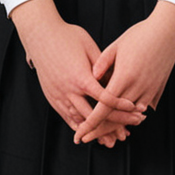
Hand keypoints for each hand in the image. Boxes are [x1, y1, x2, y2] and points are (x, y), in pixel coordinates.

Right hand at [10, 0, 145, 146]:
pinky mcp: (52, 97)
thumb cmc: (67, 36)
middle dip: (113, 125)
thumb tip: (117, 82)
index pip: (105, 99)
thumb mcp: (89, 47)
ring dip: (96, 132)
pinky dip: (80, 127)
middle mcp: (69, 90)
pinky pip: (67, 118)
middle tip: (128, 131)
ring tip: (111, 140)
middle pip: (95, 115)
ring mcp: (59, 96)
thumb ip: (103, 66)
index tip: (134, 110)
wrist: (40, 34)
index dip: (121, 106)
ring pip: (80, 121)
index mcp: (81, 77)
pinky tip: (91, 133)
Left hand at [73, 1, 174, 145]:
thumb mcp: (116, 46)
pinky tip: (122, 119)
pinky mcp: (156, 90)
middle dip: (99, 131)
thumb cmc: (140, 35)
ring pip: (129, 117)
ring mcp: (149, 90)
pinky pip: (141, 109)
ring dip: (116, 125)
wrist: (168, 31)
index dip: (90, 124)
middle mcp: (136, 88)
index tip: (80, 134)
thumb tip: (91, 77)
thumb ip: (102, 63)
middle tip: (86, 137)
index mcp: (123, 78)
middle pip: (114, 118)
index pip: (103, 108)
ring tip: (103, 132)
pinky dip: (130, 116)